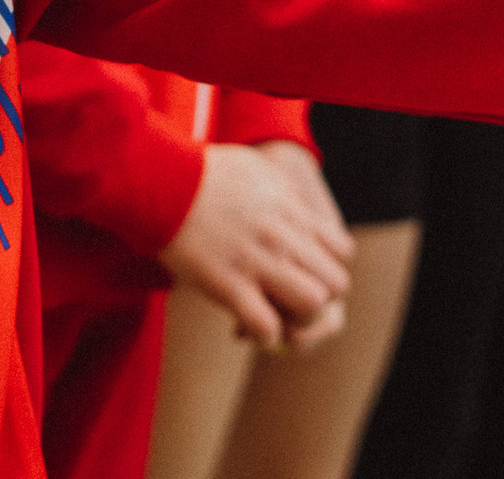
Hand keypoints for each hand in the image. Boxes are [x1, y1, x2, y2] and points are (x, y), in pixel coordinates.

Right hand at [160, 142, 354, 347]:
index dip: (327, 266)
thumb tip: (300, 214)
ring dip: (296, 317)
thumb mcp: (258, 170)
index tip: (304, 269)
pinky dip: (263, 333)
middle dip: (319, 296)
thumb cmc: (203, 171)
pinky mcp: (227, 285)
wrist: (160, 179)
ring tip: (274, 312)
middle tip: (290, 297)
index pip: (342, 252)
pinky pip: (267, 326)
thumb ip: (284, 194)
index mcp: (290, 211)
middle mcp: (282, 238)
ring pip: (312, 306)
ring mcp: (257, 262)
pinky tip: (245, 323)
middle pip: (336, 284)